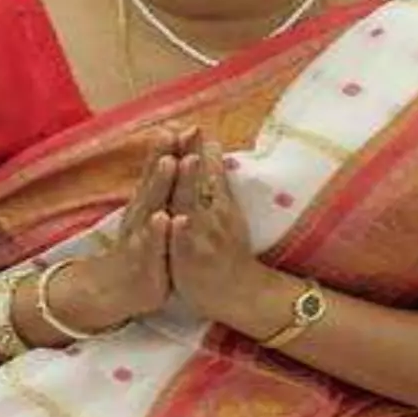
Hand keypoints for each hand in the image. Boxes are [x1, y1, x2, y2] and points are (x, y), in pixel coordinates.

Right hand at [50, 128, 181, 332]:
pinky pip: (150, 244)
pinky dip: (157, 231)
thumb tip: (172, 157)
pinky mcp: (142, 260)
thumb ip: (161, 187)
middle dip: (165, 155)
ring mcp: (140, 235)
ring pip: (152, 205)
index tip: (185, 124)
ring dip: (160, 183)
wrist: (115, 289)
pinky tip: (165, 218)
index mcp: (148, 202)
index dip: (171, 148)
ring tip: (171, 162)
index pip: (159, 170)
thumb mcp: (151, 214)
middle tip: (176, 131)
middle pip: (155, 180)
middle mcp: (142, 212)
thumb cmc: (143, 248)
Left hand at [168, 134, 268, 325]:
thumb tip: (211, 147)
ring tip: (187, 161)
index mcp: (217, 202)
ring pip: (194, 207)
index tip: (191, 123)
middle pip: (201, 181)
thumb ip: (216, 181)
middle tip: (190, 129)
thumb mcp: (224, 210)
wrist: (239, 293)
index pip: (207, 170)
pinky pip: (185, 244)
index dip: (198, 147)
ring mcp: (203, 237)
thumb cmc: (227, 248)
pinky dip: (182, 231)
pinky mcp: (192, 259)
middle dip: (195, 156)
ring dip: (190, 184)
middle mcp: (212, 215)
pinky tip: (177, 219)